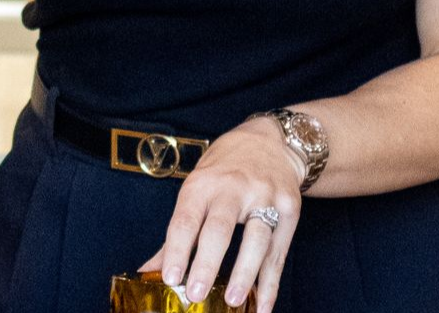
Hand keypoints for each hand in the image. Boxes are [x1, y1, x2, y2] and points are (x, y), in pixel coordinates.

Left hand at [137, 117, 304, 310]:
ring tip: (234, 302)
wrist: (271, 142)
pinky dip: (271, 282)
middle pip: (220, 229)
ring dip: (244, 274)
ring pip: (255, 240)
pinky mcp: (290, 208)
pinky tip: (263, 305)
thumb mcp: (197, 187)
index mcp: (203, 184)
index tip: (170, 277)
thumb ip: (178, 232)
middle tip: (196, 293)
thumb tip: (148, 271)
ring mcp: (265, 197)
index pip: (186, 220)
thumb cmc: (225, 169)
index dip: (177, 250)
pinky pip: (279, 251)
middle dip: (207, 264)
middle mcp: (233, 188)